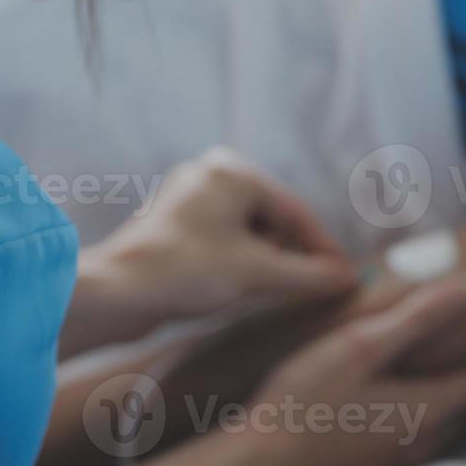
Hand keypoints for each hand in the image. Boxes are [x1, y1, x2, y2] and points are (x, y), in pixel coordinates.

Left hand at [66, 147, 356, 354]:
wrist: (117, 293)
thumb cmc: (185, 272)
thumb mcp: (260, 275)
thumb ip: (311, 275)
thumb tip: (348, 278)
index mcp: (232, 171)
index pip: (295, 212)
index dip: (325, 249)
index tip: (347, 277)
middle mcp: (210, 175)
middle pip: (274, 220)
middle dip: (298, 256)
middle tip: (322, 288)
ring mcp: (191, 199)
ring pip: (252, 233)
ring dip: (274, 263)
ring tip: (292, 293)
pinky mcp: (178, 226)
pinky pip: (228, 242)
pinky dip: (248, 264)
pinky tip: (257, 290)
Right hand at [236, 278, 465, 465]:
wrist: (259, 462)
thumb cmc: (305, 397)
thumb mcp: (360, 345)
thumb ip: (418, 318)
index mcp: (433, 407)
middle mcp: (432, 436)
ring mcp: (408, 453)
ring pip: (460, 414)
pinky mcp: (384, 460)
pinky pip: (435, 425)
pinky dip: (449, 401)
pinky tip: (437, 389)